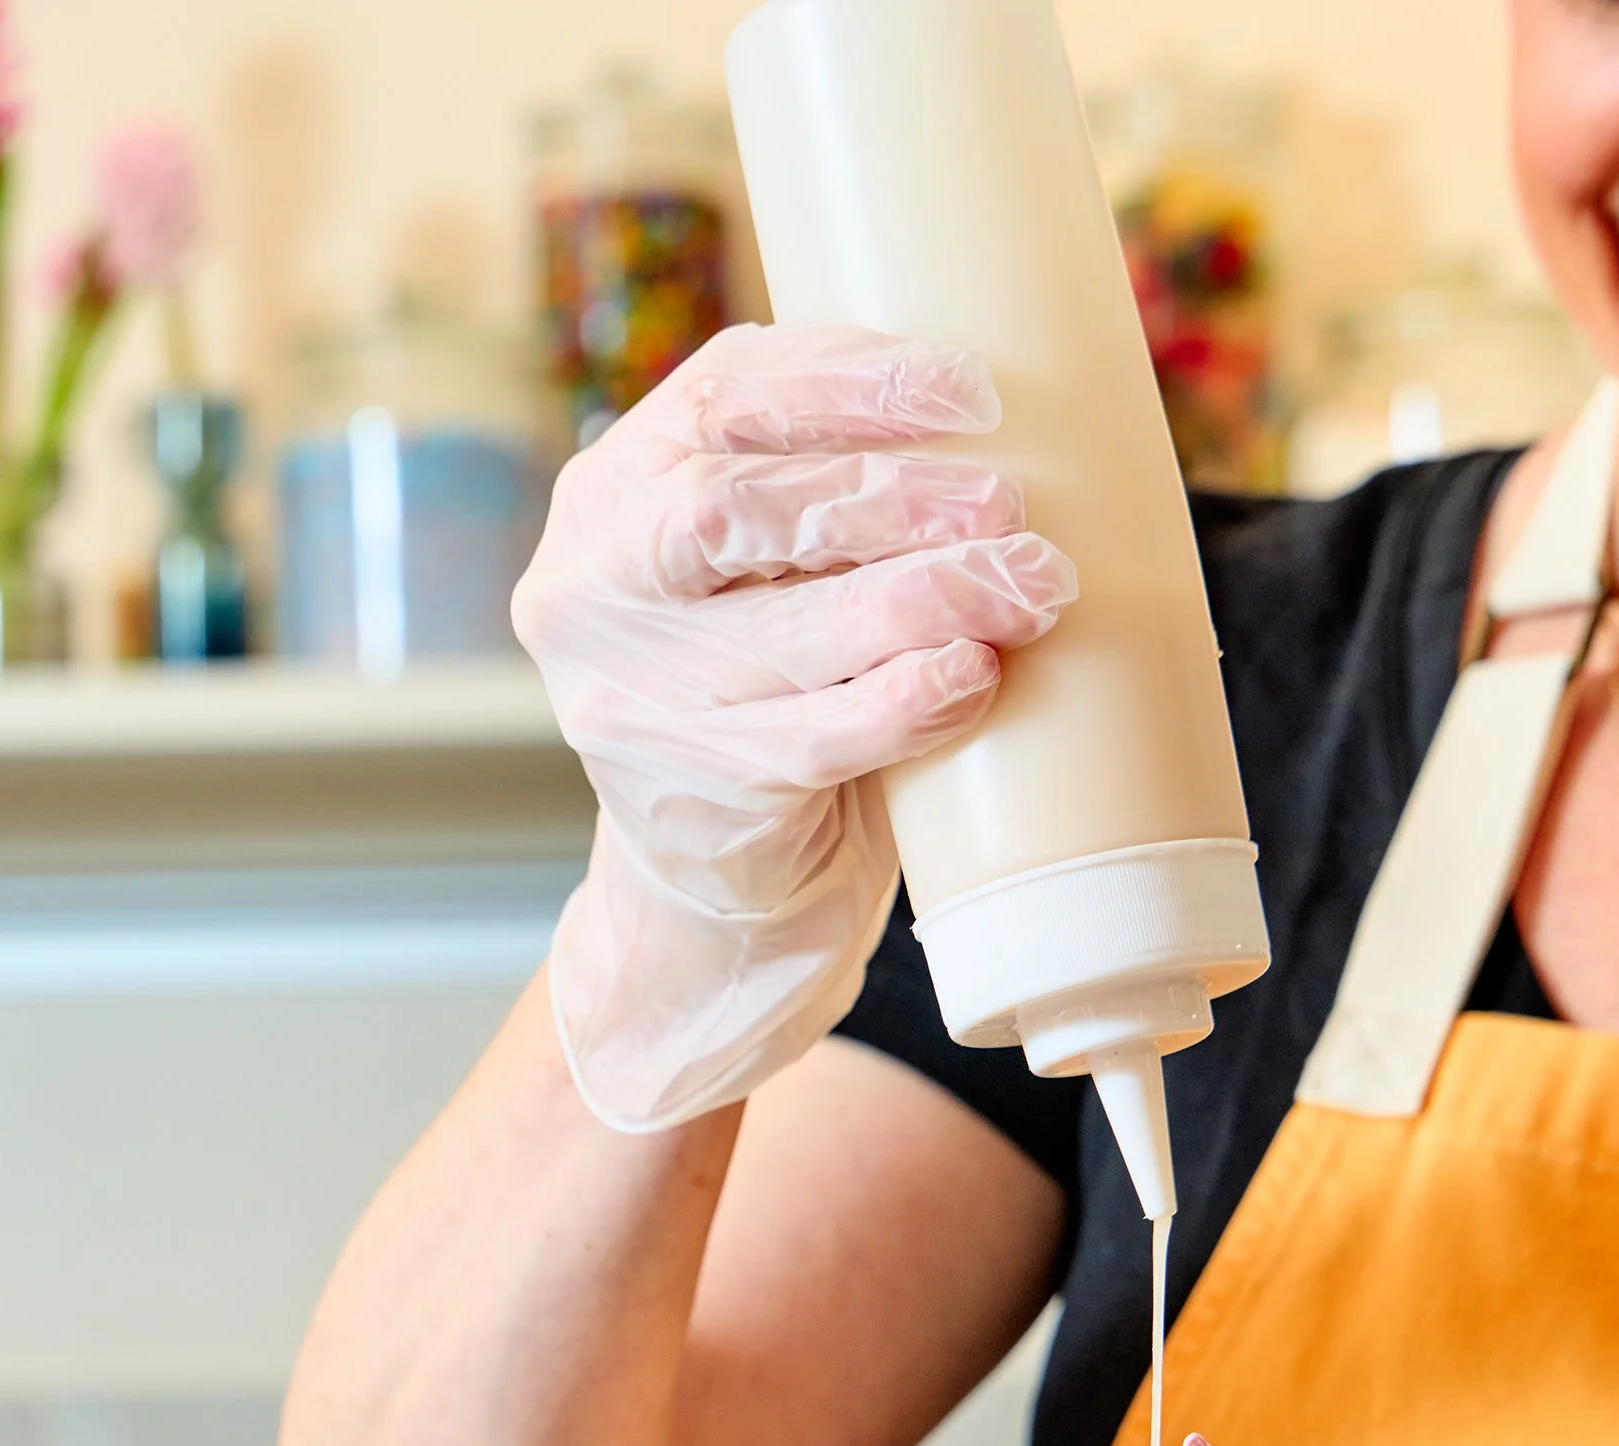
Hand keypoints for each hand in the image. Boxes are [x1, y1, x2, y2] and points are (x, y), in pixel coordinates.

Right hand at [513, 323, 1075, 1130]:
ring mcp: (632, 701)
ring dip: (925, 595)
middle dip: (890, 496)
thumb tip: (1002, 422)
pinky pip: (821, 738)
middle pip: (738, 505)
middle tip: (1009, 508)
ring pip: (785, 623)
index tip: (973, 389)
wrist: (722, 891)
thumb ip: (819, 499)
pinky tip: (975, 675)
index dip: (849, 380)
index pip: (724, 397)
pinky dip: (909, 698)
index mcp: (608, 493)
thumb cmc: (768, 694)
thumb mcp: (758, 575)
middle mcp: (591, 589)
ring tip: (1027, 586)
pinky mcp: (697, 798)